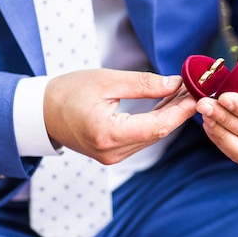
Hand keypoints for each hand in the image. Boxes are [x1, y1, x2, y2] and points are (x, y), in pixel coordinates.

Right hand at [43, 69, 196, 164]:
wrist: (40, 112)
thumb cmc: (68, 92)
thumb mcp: (107, 80)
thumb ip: (143, 84)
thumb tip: (175, 83)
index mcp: (109, 134)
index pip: (158, 126)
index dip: (181, 111)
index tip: (196, 94)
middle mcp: (113, 152)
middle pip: (158, 132)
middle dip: (179, 110)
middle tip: (195, 88)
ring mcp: (113, 156)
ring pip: (152, 136)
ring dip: (169, 115)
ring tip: (184, 91)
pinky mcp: (113, 153)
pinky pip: (142, 137)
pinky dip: (156, 120)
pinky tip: (166, 102)